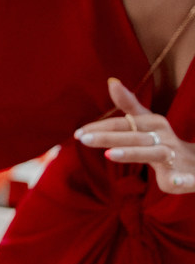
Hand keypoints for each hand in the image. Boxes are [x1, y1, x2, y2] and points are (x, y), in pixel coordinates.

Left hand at [74, 78, 194, 193]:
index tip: (78, 133)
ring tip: (109, 154)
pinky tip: (172, 182)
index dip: (101, 127)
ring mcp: (174, 156)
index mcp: (153, 123)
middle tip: (83, 139)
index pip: (123, 123)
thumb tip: (112, 81)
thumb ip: (129, 104)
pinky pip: (184, 178)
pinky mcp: (183, 175)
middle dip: (108, 137)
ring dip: (132, 153)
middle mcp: (163, 137)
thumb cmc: (163, 140)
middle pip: (133, 136)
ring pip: (153, 153)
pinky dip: (181, 180)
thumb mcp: (146, 121)